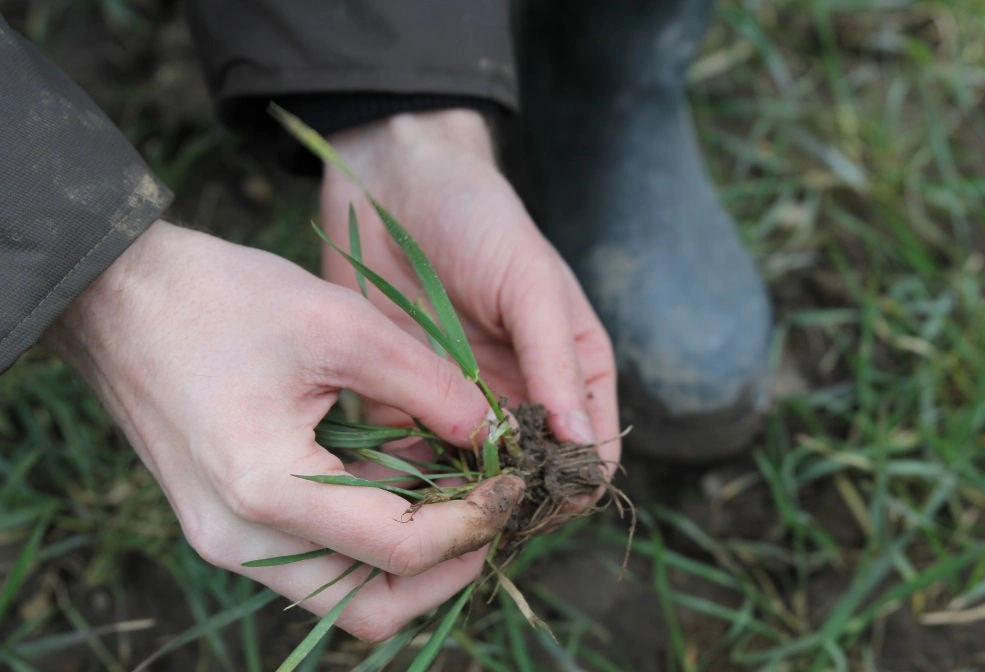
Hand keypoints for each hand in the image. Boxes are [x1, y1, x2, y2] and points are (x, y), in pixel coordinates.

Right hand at [45, 221, 522, 640]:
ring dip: (411, 555)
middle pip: (371, 606)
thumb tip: (493, 431)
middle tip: (493, 512)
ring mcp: (227, 539)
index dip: (475, 523)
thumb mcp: (342, 326)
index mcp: (266, 489)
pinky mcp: (227, 524)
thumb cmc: (221, 298)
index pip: (401, 549)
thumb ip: (430, 387)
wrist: (118, 296)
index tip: (515, 484)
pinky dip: (370, 533)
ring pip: (345, 592)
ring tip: (461, 492)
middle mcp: (240, 539)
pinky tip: (406, 477)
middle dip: (448, 569)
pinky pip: (315, 558)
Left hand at [319, 110, 619, 479]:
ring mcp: (464, 403)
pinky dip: (411, 475)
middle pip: (532, 474)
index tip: (547, 498)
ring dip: (462, 494)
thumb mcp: (532, 284)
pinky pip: (415, 455)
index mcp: (571, 370)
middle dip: (516, 497)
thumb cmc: (479, 221)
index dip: (575, 480)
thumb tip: (583, 444)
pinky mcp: (406, 401)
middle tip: (487, 509)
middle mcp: (522, 396)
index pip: (591, 447)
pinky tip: (399, 481)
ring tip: (443, 504)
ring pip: (474, 476)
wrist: (392, 183)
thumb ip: (556, 362)